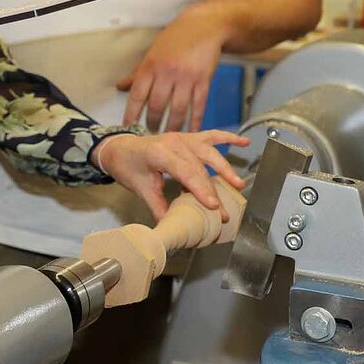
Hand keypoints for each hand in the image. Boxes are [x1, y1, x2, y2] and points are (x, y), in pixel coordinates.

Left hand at [94, 131, 248, 219]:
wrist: (119, 148)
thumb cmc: (128, 166)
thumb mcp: (141, 189)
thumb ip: (159, 208)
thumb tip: (174, 227)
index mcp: (159, 152)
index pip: (185, 172)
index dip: (201, 190)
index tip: (213, 206)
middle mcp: (173, 142)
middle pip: (199, 167)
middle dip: (213, 190)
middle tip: (223, 211)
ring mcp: (182, 137)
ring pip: (209, 152)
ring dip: (225, 168)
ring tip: (238, 184)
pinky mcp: (188, 137)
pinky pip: (211, 136)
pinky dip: (228, 138)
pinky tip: (243, 143)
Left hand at [116, 14, 225, 132]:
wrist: (203, 27)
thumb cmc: (174, 39)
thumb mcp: (152, 53)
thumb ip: (137, 73)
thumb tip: (120, 86)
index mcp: (150, 66)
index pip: (137, 95)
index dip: (131, 114)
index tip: (127, 128)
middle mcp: (167, 73)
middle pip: (157, 105)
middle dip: (153, 123)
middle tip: (151, 134)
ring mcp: (186, 77)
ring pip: (177, 109)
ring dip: (172, 126)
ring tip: (168, 136)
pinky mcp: (203, 81)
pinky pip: (198, 106)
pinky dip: (195, 121)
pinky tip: (193, 131)